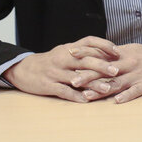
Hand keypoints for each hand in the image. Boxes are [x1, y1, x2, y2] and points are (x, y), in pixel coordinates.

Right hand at [3, 36, 119, 102]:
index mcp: (69, 48)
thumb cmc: (51, 61)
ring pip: (76, 77)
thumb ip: (83, 51)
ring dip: (93, 84)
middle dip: (102, 66)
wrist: (24, 69)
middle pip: (85, 60)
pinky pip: (63, 91)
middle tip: (116, 71)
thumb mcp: (66, 51)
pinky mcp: (48, 85)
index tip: (117, 52)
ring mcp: (55, 72)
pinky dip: (75, 96)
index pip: (89, 41)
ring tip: (106, 89)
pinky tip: (86, 100)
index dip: (104, 45)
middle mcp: (63, 58)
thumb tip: (107, 51)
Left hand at [77, 43, 141, 103]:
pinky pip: (135, 90)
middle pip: (105, 69)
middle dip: (88, 75)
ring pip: (117, 82)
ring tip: (87, 95)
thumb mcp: (134, 49)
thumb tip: (101, 53)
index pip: (102, 53)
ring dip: (102, 89)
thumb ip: (118, 53)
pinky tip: (117, 101)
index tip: (71, 54)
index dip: (86, 54)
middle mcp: (129, 62)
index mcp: (124, 53)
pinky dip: (126, 96)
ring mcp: (138, 73)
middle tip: (72, 81)